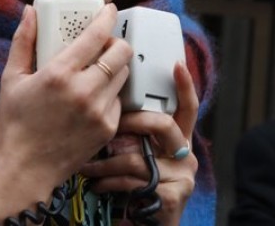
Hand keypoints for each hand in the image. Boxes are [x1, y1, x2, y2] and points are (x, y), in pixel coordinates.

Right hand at [0, 4, 132, 224]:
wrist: (25, 171)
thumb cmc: (14, 124)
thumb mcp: (11, 79)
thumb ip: (23, 41)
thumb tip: (30, 11)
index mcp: (59, 74)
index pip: (96, 36)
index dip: (107, 17)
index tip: (109, 9)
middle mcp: (84, 91)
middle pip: (121, 53)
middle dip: (117, 42)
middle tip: (105, 43)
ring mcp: (99, 112)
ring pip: (124, 75)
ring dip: (116, 67)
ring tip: (99, 69)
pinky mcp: (108, 129)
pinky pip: (119, 101)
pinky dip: (111, 94)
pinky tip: (94, 97)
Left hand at [79, 62, 199, 225]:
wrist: (144, 224)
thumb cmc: (135, 185)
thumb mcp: (136, 153)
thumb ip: (132, 132)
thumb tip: (109, 104)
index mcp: (178, 138)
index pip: (187, 107)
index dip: (185, 85)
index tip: (176, 64)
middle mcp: (185, 153)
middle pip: (162, 124)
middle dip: (130, 122)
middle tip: (107, 128)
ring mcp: (182, 175)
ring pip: (138, 157)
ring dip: (106, 162)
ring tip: (88, 166)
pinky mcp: (173, 196)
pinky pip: (134, 181)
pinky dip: (110, 182)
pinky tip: (97, 185)